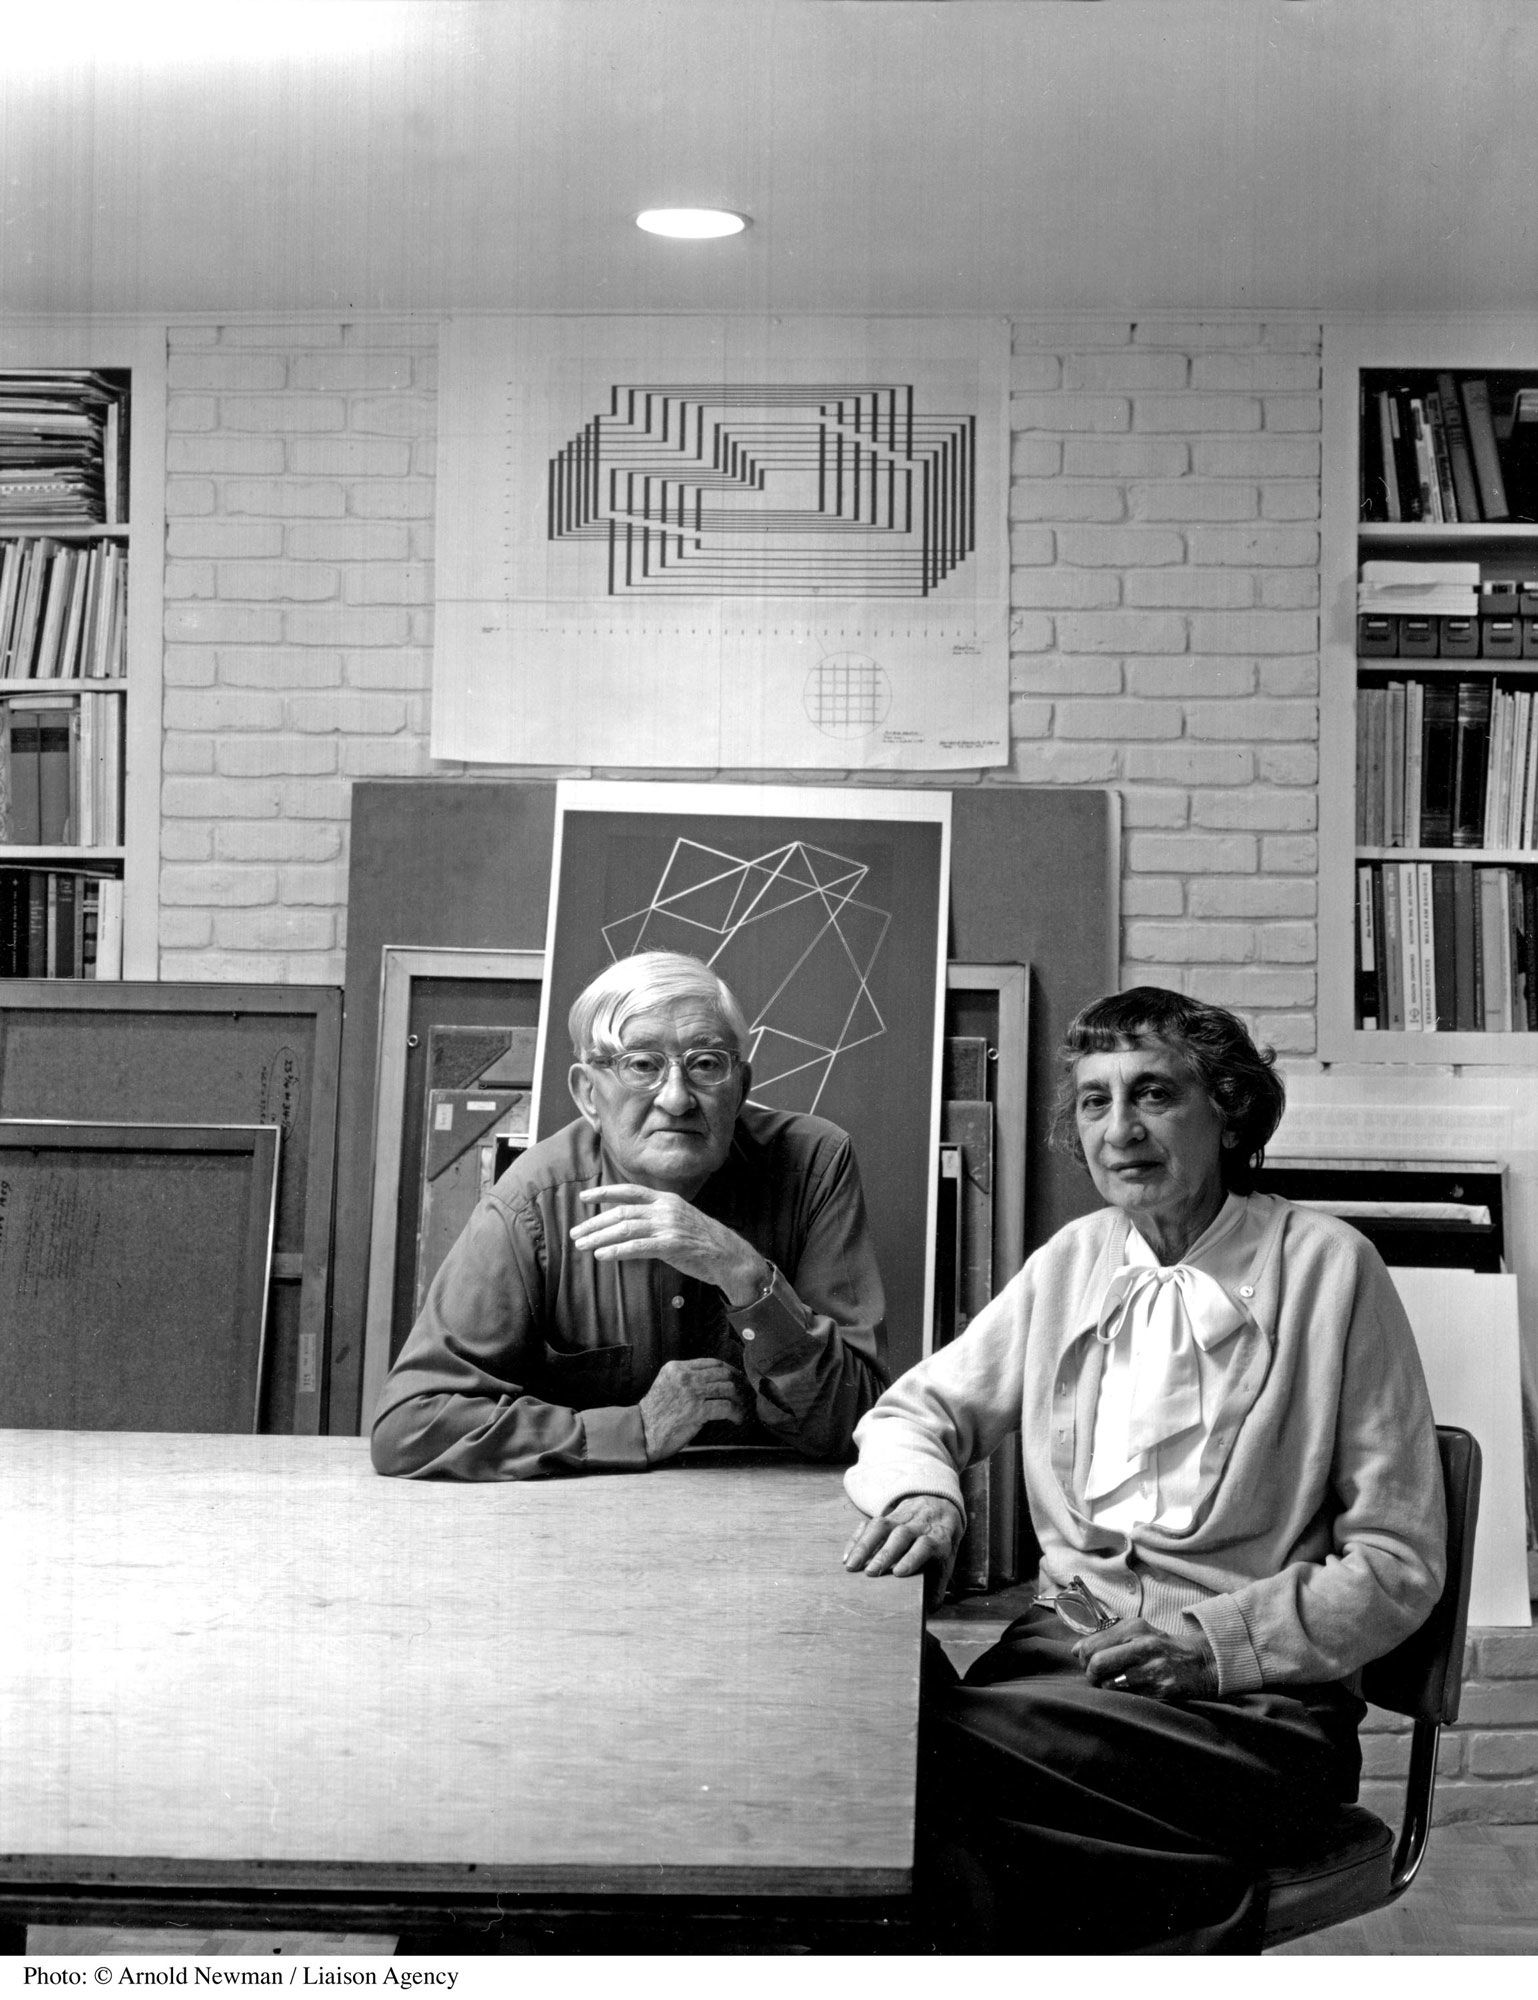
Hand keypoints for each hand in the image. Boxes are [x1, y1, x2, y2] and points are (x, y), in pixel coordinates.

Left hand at [571, 1185, 764, 1300]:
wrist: (729, 1255)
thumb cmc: (701, 1239)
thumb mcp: (678, 1218)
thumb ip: (655, 1215)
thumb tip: (628, 1220)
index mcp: (666, 1199)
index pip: (629, 1191)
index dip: (604, 1193)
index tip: (584, 1197)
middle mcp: (665, 1209)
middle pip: (622, 1212)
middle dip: (594, 1222)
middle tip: (575, 1233)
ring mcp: (669, 1226)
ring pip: (626, 1229)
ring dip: (599, 1237)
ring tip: (582, 1245)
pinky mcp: (672, 1245)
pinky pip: (638, 1247)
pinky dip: (617, 1250)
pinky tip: (602, 1255)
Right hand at [638, 1357, 751, 1460]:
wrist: (642, 1433)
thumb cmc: (655, 1414)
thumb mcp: (666, 1385)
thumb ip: (686, 1379)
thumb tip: (714, 1380)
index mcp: (676, 1368)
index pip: (712, 1362)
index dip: (729, 1370)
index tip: (737, 1379)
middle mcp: (684, 1377)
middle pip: (723, 1373)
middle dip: (738, 1383)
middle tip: (745, 1393)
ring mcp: (691, 1393)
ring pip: (727, 1388)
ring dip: (739, 1399)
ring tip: (742, 1408)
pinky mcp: (696, 1412)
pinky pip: (726, 1407)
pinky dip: (736, 1413)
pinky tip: (737, 1419)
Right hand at [842, 1495, 964, 1603]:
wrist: (939, 1506)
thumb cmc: (940, 1543)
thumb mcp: (948, 1561)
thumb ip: (939, 1584)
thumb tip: (929, 1609)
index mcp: (937, 1537)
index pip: (925, 1545)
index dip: (912, 1557)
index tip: (898, 1573)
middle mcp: (919, 1524)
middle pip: (901, 1535)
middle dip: (884, 1553)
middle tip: (870, 1572)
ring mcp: (901, 1517)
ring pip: (882, 1525)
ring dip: (865, 1544)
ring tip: (851, 1565)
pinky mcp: (886, 1514)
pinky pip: (869, 1523)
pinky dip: (857, 1537)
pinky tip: (848, 1554)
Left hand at [1072, 1615, 1217, 1700]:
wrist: (1199, 1662)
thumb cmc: (1161, 1647)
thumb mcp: (1137, 1633)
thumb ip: (1106, 1638)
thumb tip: (1076, 1650)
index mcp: (1135, 1627)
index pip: (1093, 1644)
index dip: (1083, 1657)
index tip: (1086, 1662)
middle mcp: (1144, 1645)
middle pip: (1097, 1663)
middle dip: (1090, 1674)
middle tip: (1095, 1677)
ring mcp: (1153, 1669)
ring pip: (1110, 1684)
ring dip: (1106, 1687)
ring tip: (1114, 1683)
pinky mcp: (1160, 1690)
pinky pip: (1127, 1697)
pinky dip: (1122, 1696)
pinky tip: (1129, 1690)